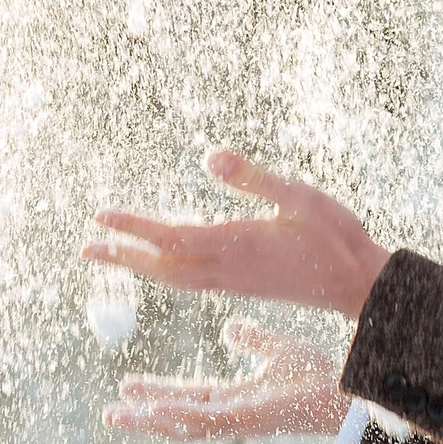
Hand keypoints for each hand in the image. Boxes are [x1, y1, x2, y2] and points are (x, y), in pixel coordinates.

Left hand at [82, 146, 392, 317]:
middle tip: (84, 249)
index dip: (133, 227)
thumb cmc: (335, 238)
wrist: (358, 286)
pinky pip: (189, 282)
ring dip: (138, 266)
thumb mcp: (301, 198)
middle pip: (161, 265)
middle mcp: (227, 268)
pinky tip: (160, 267)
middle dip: (122, 256)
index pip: (171, 236)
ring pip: (173, 278)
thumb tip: (210, 156)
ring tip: (109, 256)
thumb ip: (255, 179)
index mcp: (236, 244)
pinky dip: (164, 273)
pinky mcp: (242, 287)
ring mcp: (233, 282)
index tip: (100, 218)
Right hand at [105, 318, 350, 439]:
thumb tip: (229, 328)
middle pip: (177, 417)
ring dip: (149, 422)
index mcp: (236, 398)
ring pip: (183, 426)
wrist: (341, 390)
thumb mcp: (277, 349)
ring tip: (118, 416)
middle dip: (143, 415)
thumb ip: (253, 340)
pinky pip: (205, 423)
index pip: (188, 396)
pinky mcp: (247, 420)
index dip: (158, 393)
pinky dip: (177, 419)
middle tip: (110, 413)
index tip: (129, 386)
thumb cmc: (316, 376)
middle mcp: (231, 414)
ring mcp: (237, 420)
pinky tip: (154, 412)